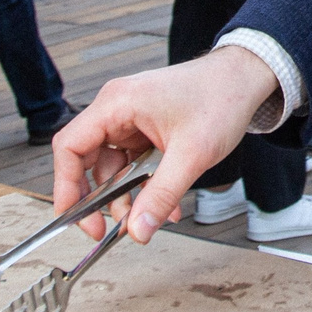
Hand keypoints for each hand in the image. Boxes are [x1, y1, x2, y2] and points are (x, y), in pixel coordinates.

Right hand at [52, 47, 278, 241]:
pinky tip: (166, 205)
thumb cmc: (220, 99)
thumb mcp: (191, 155)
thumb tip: (137, 231)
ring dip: (128, 197)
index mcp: (117, 104)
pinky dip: (145, 186)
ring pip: (113, 167)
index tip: (75, 219)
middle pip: (88, 161)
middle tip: (109, 229)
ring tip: (150, 218)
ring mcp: (130, 119)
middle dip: (100, 199)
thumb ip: (161, 196)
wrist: (246, 79)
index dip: (66, 187)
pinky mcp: (144, 128)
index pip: (70, 147)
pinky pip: (133, 164)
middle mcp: (117, 109)